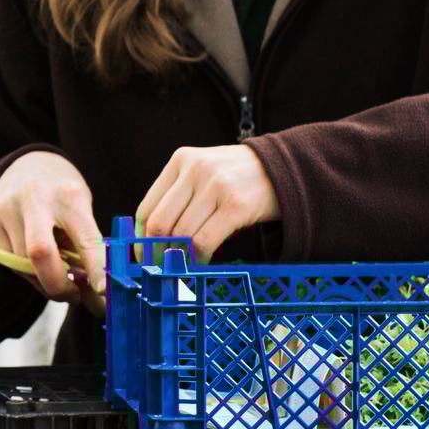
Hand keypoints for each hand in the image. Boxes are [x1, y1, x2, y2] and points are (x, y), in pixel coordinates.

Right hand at [0, 151, 105, 314]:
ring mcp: (7, 208)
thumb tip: (95, 296)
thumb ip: (85, 249)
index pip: (86, 240)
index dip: (96, 270)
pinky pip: (9, 260)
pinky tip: (35, 260)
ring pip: (23, 264)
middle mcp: (35, 199)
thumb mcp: (81, 211)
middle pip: (40, 253)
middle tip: (74, 296)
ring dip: (44, 280)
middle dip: (57, 284)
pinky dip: (27, 270)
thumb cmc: (62, 196)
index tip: (103, 293)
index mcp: (69, 196)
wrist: (26, 165)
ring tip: (58, 272)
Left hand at [135, 144, 279, 260]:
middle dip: (156, 252)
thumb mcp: (204, 173)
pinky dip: (198, 259)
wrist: (287, 168)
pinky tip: (201, 263)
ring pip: (181, 234)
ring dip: (179, 258)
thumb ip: (179, 196)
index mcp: (181, 160)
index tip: (144, 256)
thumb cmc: (239, 178)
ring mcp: (216, 186)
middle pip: (159, 223)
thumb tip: (151, 238)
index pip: (146, 207)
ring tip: (182, 268)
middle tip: (160, 269)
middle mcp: (195, 169)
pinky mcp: (236, 205)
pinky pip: (204, 241)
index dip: (141, 238)